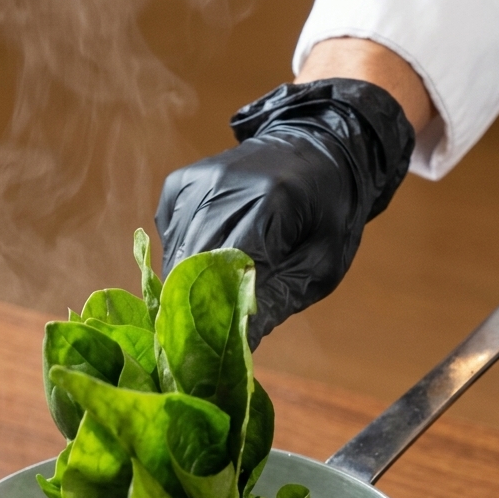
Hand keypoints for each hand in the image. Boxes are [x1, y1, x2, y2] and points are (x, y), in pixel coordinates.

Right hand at [155, 77, 414, 347]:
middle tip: (199, 343)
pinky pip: (170, 237)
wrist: (318, 145)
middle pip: (191, 264)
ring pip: (174, 254)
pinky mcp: (179, 184)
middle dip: (192, 307)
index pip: (226, 273)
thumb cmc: (328, 213)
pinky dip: (183, 257)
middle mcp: (222, 186)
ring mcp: (196, 182)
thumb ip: (275, 302)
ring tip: (207, 302)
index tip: (207, 352)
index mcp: (269, 203)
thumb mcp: (319, 266)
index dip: (213, 316)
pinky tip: (208, 258)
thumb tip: (236, 346)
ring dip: (185, 285)